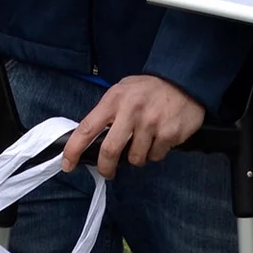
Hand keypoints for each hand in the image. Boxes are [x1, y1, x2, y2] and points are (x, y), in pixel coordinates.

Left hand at [63, 75, 203, 179]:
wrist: (185, 81)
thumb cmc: (150, 89)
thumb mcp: (124, 90)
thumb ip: (109, 112)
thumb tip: (91, 139)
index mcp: (115, 99)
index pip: (87, 127)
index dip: (74, 149)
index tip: (67, 164)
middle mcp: (131, 110)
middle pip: (109, 151)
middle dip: (106, 167)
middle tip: (108, 171)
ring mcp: (151, 123)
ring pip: (135, 158)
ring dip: (137, 157)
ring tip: (144, 141)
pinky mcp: (168, 133)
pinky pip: (155, 156)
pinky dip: (156, 152)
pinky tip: (160, 137)